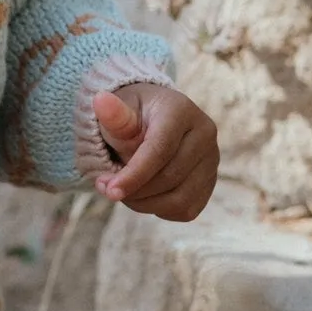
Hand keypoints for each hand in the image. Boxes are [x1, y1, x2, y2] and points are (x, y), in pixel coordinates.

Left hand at [91, 82, 218, 220]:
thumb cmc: (133, 115)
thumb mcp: (120, 112)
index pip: (159, 150)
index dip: (134, 174)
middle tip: (107, 188)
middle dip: (134, 190)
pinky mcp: (211, 182)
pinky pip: (186, 209)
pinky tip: (144, 195)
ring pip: (180, 199)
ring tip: (124, 192)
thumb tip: (100, 100)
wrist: (153, 119)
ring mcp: (212, 159)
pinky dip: (160, 209)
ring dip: (145, 204)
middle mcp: (204, 133)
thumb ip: (113, 115)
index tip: (109, 191)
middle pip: (170, 176)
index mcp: (181, 110)